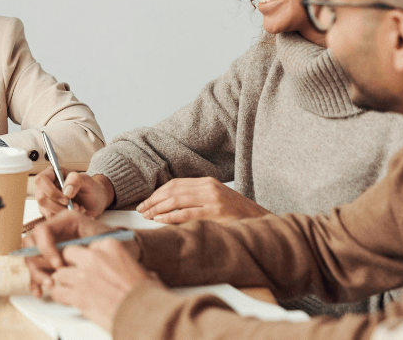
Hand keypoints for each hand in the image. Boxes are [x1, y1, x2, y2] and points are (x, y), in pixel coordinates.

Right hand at [23, 209, 130, 295]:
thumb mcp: (103, 240)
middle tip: (51, 280)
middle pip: (31, 244)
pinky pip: (38, 269)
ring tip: (50, 286)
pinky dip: (36, 281)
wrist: (126, 249)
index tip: (59, 265)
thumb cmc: (118, 242)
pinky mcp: (52, 259)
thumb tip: (64, 261)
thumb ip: (84, 248)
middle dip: (38, 263)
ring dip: (36, 274)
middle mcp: (56, 231)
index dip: (46, 248)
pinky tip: (40, 292)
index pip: (42, 230)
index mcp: (66, 220)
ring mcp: (52, 245)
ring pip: (32, 258)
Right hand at [34, 168, 114, 217]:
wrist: (95, 201)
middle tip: (76, 207)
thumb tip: (66, 192)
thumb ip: (76, 180)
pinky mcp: (50, 213)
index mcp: (51, 174)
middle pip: (41, 199)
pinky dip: (66, 220)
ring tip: (80, 209)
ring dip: (65, 214)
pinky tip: (77, 214)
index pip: (41, 180)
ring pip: (46, 211)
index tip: (66, 199)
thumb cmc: (90, 188)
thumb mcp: (87, 180)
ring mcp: (46, 202)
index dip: (51, 191)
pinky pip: (53, 220)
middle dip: (59, 206)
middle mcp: (45, 188)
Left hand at [49, 240, 162, 330]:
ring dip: (65, 282)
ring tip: (72, 289)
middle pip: (68, 254)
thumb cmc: (147, 295)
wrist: (146, 315)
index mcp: (110, 246)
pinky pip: (58, 292)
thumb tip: (128, 270)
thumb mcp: (140, 269)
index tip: (90, 266)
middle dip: (71, 265)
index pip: (88, 246)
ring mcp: (83, 275)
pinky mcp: (77, 295)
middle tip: (77, 276)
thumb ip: (125, 264)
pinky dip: (61, 297)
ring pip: (60, 274)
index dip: (88, 258)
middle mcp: (94, 257)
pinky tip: (69, 300)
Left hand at [136, 177, 270, 223]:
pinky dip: (171, 216)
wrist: (261, 222)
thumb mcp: (216, 200)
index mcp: (207, 182)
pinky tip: (160, 220)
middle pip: (173, 190)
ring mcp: (213, 199)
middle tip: (141, 210)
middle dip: (153, 200)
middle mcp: (209, 187)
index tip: (145, 202)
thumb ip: (196, 199)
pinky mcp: (216, 212)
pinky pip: (187, 213)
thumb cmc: (236, 214)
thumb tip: (168, 205)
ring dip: (158, 208)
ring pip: (177, 200)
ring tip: (146, 215)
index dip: (157, 193)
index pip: (175, 184)